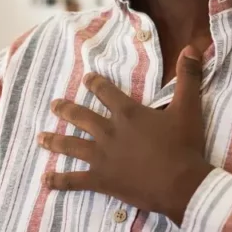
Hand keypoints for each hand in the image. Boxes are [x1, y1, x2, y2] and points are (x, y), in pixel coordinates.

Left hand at [38, 46, 212, 225]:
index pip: (106, 92)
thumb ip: (188, 76)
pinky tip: (44, 181)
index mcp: (127, 113)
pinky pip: (75, 180)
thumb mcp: (189, 108)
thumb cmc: (184, 147)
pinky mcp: (101, 180)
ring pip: (71, 145)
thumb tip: (191, 47)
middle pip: (82, 116)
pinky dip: (59, 181)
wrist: (182, 184)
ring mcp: (102, 157)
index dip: (96, 83)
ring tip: (40, 138)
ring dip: (55, 141)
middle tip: (54, 105)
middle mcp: (109, 132)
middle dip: (66, 109)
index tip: (86, 78)